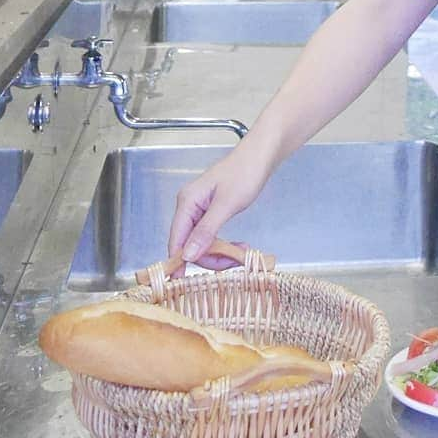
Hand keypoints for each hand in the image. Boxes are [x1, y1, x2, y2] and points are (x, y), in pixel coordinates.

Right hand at [168, 147, 270, 269]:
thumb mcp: (227, 204)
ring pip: (201, 242)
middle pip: (189, 244)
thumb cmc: (246, 173)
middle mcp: (189, 206)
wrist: (261, 155)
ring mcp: (200, 209)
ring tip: (241, 252)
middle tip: (234, 261)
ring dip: (219, 252)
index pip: (176, 240)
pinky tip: (237, 247)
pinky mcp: (211, 211)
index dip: (180, 262)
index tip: (184, 282)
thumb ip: (206, 230)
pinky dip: (223, 244)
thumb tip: (188, 254)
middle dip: (210, 256)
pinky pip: (210, 235)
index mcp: (187, 202)